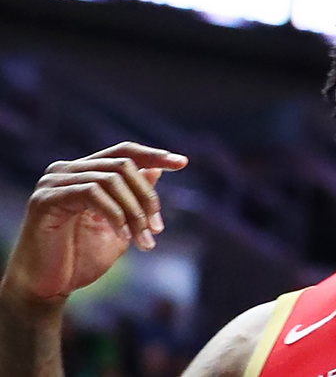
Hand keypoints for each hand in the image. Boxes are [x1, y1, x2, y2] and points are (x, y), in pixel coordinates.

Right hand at [0, 144, 187, 307]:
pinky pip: (93, 193)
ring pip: (112, 179)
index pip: (123, 152)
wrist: (44, 291)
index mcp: (82, 173)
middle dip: (147, 197)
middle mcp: (65, 170)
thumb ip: (133, 199)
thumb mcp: (118, 226)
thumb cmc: (79, 261)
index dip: (154, 155)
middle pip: (123, 165)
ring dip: (135, 211)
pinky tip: (123, 236)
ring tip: (143, 239)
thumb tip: (156, 170)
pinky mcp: (45, 199)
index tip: (182, 163)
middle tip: (157, 228)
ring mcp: (53, 182)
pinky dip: (115, 214)